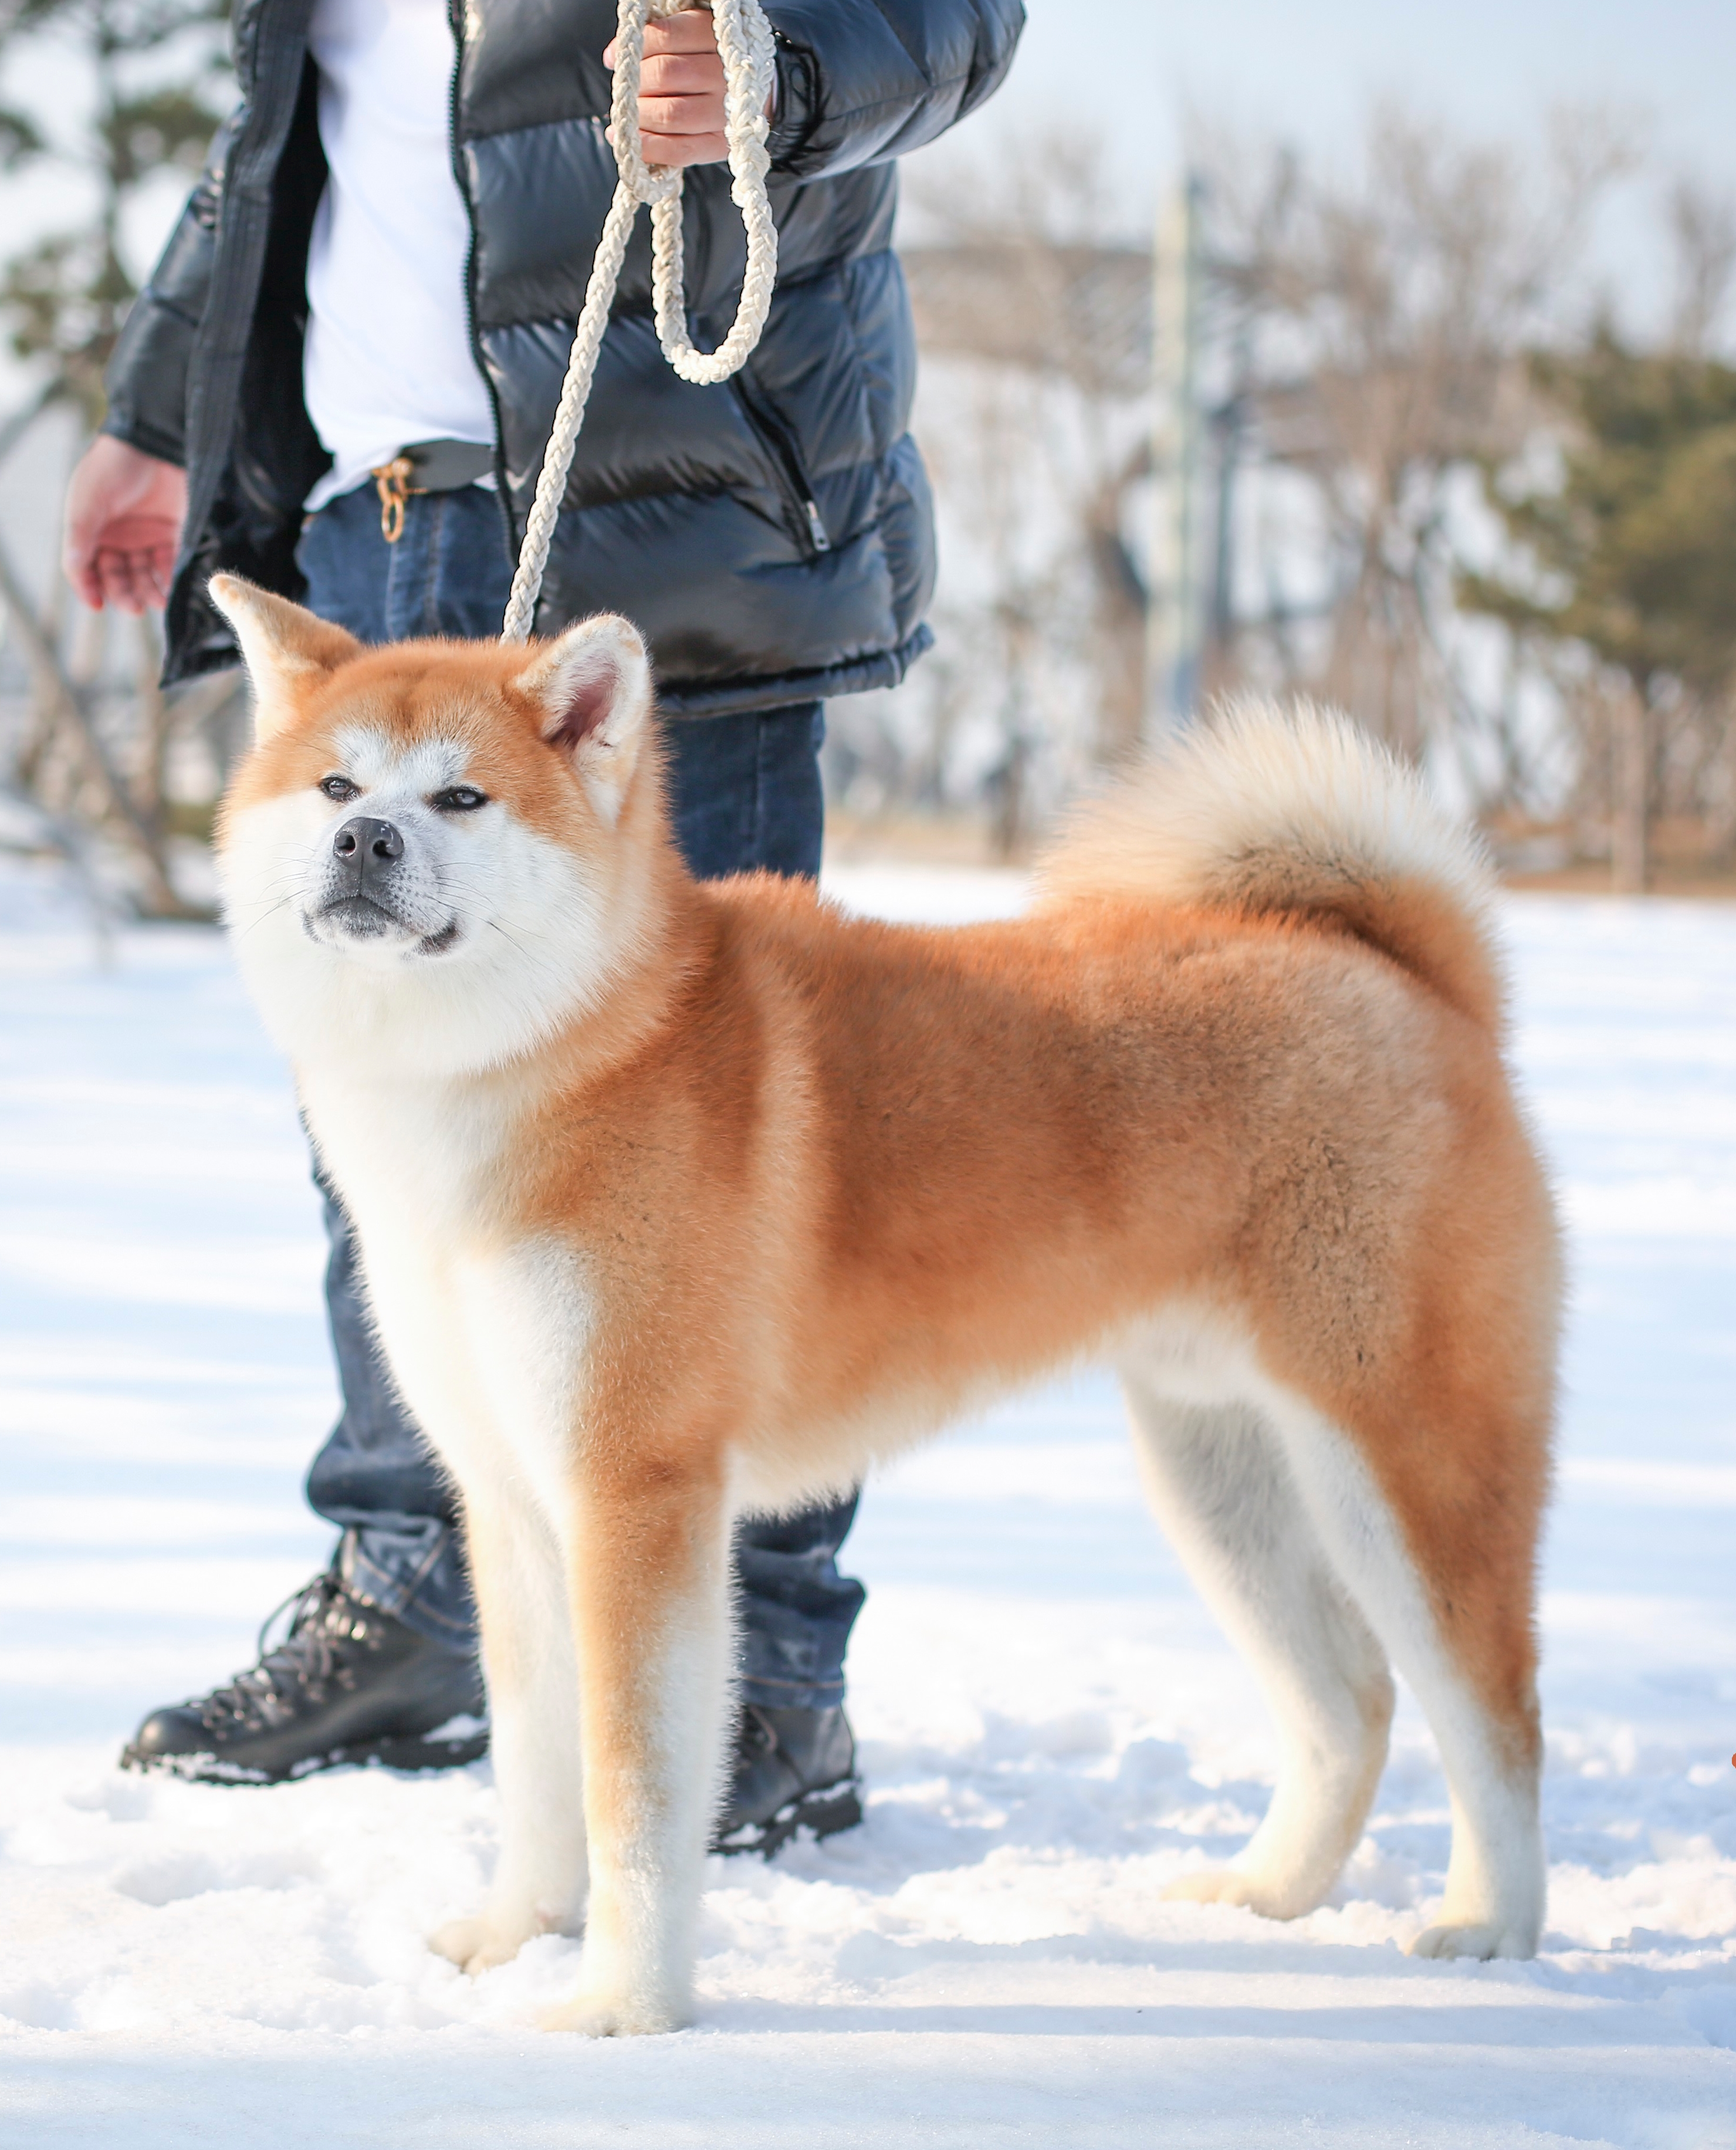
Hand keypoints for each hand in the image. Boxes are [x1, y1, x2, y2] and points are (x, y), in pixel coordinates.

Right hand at [63, 435, 186, 614]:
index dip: (91, 587)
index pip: (88, 569)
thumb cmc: (113, 467)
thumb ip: (80, 538)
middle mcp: (120, 538)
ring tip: (157, 601)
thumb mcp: (88, 502)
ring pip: (146, 577)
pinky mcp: (176, 534)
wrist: (154, 441)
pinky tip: (172, 588)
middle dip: (125, 594)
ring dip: (150, 591)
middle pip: (119, 578)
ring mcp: (149, 537)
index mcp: (93, 531)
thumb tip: (75, 573)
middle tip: (134, 606)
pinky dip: (171, 578)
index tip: (97, 605)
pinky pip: (173, 565)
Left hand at [603, 6, 767, 169]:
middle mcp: (724, 74)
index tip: (615, 58)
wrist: (748, 94)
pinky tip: (627, 140)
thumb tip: (613, 58)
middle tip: (625, 88)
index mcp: (716, 36)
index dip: (635, 46)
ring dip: (638, 115)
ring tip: (626, 114)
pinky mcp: (719, 145)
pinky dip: (647, 147)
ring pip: (670, 114)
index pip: (666, 37)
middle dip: (635, 82)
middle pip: (665, 74)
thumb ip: (653, 39)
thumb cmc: (705, 61)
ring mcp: (725, 114)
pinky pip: (678, 150)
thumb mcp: (685, 37)